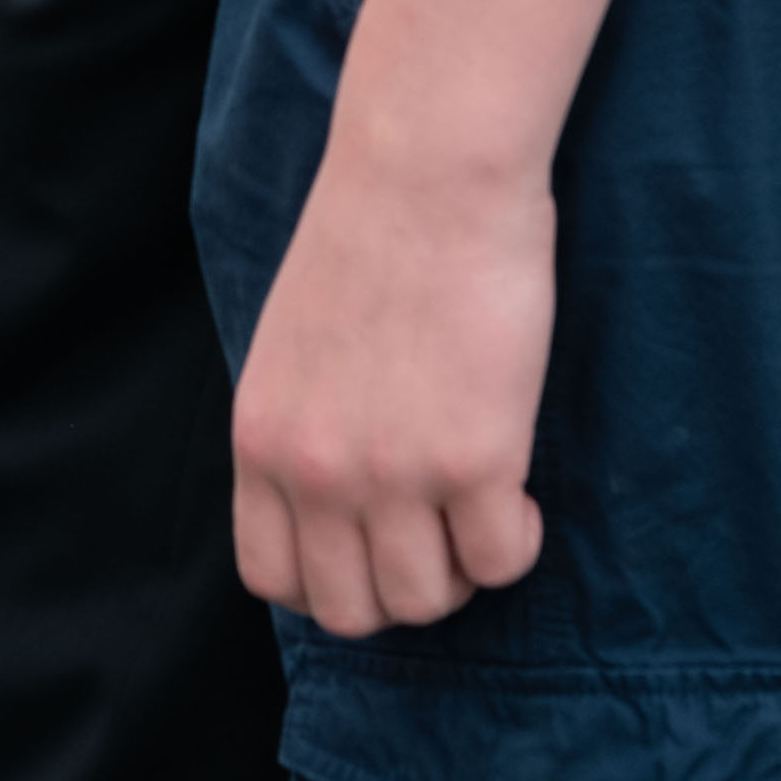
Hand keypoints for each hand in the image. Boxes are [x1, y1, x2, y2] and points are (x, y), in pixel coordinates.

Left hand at [226, 138, 556, 634]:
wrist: (428, 171)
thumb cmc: (371, 236)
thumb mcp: (290, 346)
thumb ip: (301, 429)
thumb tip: (333, 501)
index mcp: (262, 441)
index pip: (273, 580)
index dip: (331, 581)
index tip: (374, 548)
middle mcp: (317, 472)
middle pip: (350, 610)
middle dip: (402, 587)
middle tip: (439, 533)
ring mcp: (392, 473)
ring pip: (426, 600)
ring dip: (461, 570)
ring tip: (481, 508)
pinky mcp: (475, 458)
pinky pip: (501, 561)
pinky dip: (517, 542)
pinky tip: (518, 487)